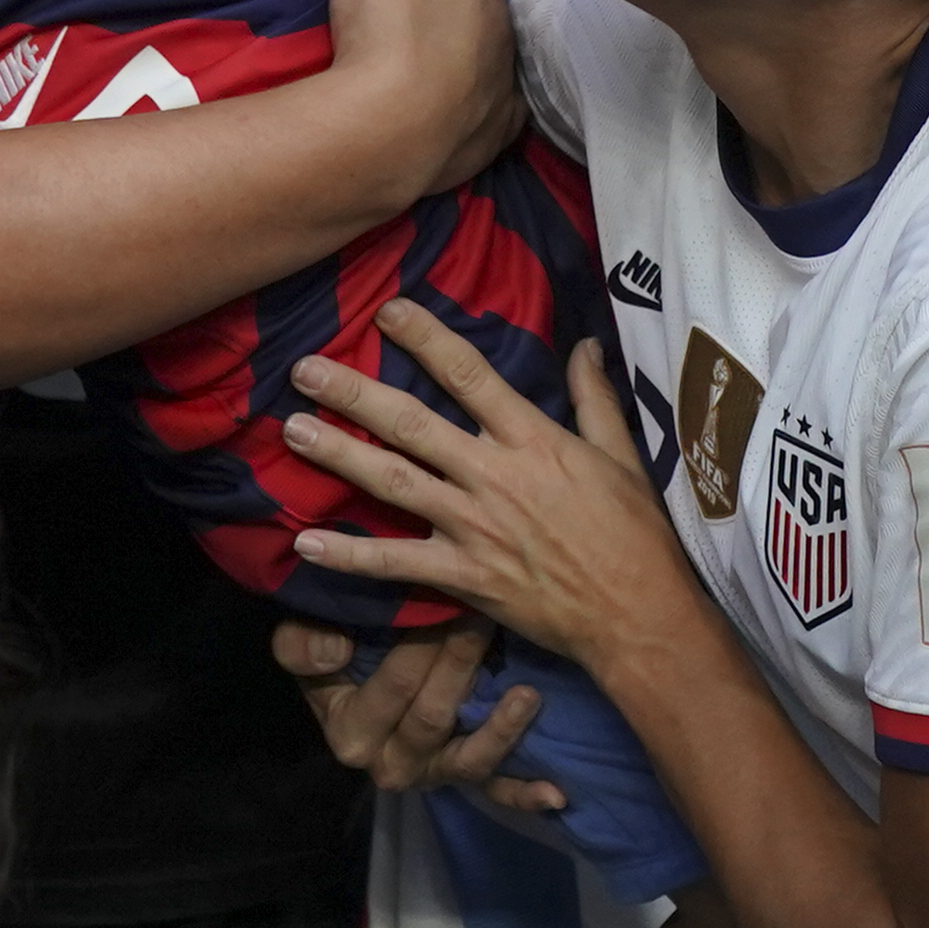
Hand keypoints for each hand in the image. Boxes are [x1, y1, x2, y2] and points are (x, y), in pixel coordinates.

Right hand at [271, 613, 564, 812]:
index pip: (392, 688)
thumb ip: (303, 647)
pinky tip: (557, 794)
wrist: (351, 687)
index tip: (444, 601)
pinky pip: (494, 791)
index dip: (419, 646)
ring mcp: (431, 774)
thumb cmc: (334, 654)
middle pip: (434, 715)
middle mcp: (391, 764)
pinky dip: (524, 794)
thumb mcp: (302, 646)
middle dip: (461, 664)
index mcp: (350, 733)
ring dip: (501, 729)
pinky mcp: (461, 780)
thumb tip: (335, 651)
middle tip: (486, 617)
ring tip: (527, 695)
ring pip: (468, 759)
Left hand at [281, 306, 702, 663]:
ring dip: (338, 456)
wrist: (637, 615)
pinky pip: (395, 563)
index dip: (426, 338)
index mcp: (533, 440)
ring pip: (392, 482)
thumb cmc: (635, 535)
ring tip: (291, 431)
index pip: (469, 375)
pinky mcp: (463, 576)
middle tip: (304, 370)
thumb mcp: (622, 456)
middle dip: (354, 394)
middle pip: (411, 424)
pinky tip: (303, 544)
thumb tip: (583, 344)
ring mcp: (473, 527)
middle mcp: (493, 475)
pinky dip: (348, 554)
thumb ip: (594, 397)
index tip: (388, 312)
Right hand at [318, 0, 523, 202]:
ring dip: (464, 55)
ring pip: (491, 59)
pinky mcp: (492, 138)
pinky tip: (444, 112)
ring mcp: (502, 89)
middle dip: (458, 4)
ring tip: (417, 59)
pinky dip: (472, 112)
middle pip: (485, 7)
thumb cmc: (381, 28)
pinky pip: (492, 118)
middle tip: (411, 9)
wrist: (380, 134)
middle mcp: (505, 32)